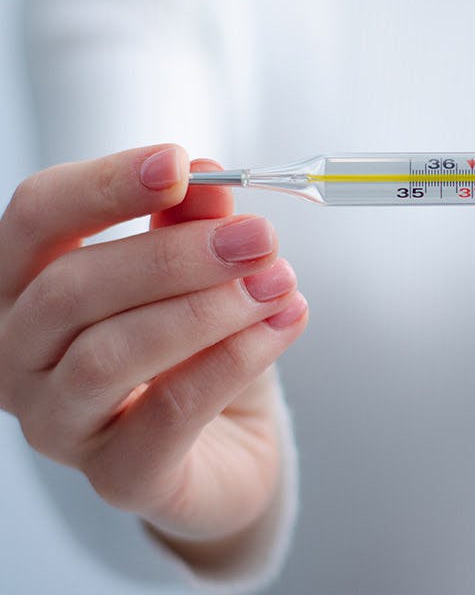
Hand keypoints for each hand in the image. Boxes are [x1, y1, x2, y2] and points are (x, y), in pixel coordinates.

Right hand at [0, 146, 307, 543]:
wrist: (230, 443)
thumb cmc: (197, 349)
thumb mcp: (201, 275)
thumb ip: (193, 225)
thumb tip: (207, 178)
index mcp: (26, 287)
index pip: (36, 217)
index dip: (104, 185)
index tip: (179, 164)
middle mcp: (21, 356)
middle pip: (70, 287)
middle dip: (174, 254)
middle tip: (258, 237)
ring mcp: (59, 424)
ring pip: (111, 353)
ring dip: (207, 309)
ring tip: (278, 281)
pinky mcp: (116, 476)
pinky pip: (168, 413)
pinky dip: (233, 360)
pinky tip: (282, 325)